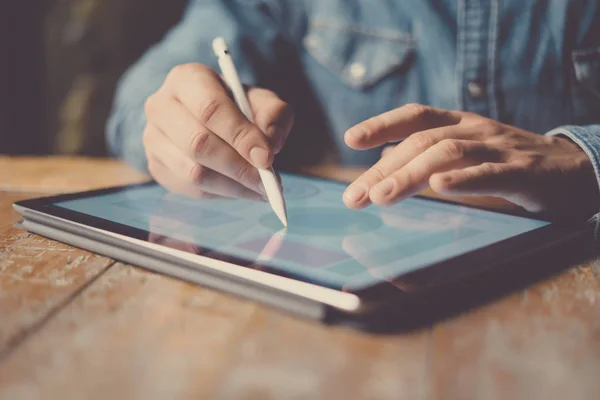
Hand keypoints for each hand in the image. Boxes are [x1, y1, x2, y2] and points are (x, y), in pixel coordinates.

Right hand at [143, 63, 293, 199]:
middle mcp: (161, 106)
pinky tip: (241, 189)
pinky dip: (221, 193)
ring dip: (232, 186)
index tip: (266, 158)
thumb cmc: (237, 107)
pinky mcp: (156, 165)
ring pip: (193, 172)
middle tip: (267, 182)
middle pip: (198, 143)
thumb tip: (270, 146)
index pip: (210, 108)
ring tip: (260, 189)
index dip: (240, 135)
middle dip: (238, 167)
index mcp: (186, 79)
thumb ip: (273, 116)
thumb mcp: (261, 101)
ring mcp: (153, 138)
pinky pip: (190, 188)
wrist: (208, 118)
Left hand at [343, 104, 598, 218]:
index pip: (415, 116)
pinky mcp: (522, 172)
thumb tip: (383, 162)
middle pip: (422, 142)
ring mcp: (499, 148)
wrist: (570, 169)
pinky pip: (489, 174)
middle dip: (384, 169)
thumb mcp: (465, 150)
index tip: (351, 139)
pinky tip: (439, 188)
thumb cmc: (507, 161)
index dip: (382, 124)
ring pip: (448, 154)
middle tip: (355, 196)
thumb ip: (427, 154)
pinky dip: (462, 180)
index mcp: (460, 123)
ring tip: (381, 197)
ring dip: (410, 175)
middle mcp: (475, 129)